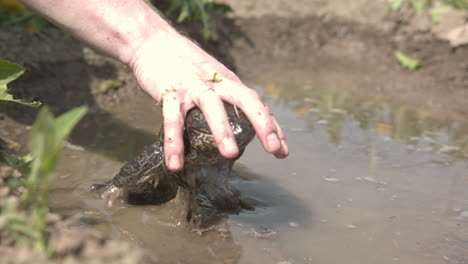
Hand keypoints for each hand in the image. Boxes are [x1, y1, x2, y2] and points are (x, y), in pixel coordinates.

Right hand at [129, 31, 287, 170]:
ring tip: (230, 154)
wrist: (153, 41)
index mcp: (228, 81)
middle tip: (273, 148)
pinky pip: (172, 118)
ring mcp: (193, 86)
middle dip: (263, 124)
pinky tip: (176, 163)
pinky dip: (174, 142)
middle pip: (246, 99)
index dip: (271, 126)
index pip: (256, 103)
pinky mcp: (169, 91)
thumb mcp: (212, 77)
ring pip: (211, 106)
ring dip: (222, 130)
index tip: (282, 151)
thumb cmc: (186, 65)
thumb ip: (226, 98)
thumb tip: (242, 125)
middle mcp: (216, 82)